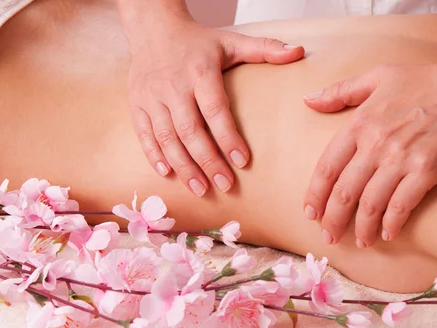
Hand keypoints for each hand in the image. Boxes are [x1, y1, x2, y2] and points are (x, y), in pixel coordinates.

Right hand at [127, 13, 303, 195]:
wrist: (153, 28)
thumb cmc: (198, 42)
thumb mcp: (231, 41)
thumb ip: (265, 48)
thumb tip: (300, 52)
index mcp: (199, 72)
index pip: (214, 109)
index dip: (228, 136)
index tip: (243, 161)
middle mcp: (173, 86)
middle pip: (190, 130)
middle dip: (208, 161)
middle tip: (226, 185)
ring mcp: (151, 96)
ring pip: (166, 137)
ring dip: (183, 166)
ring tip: (200, 189)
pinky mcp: (136, 103)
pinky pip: (144, 134)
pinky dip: (154, 155)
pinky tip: (168, 173)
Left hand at [302, 57, 436, 246]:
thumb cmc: (427, 79)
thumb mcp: (378, 76)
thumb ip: (341, 91)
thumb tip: (308, 100)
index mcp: (360, 123)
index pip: (327, 168)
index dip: (315, 195)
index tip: (309, 213)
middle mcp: (376, 143)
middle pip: (344, 192)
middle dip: (332, 220)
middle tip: (329, 236)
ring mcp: (401, 158)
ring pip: (370, 204)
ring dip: (361, 229)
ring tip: (360, 242)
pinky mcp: (427, 170)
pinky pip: (402, 206)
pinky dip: (392, 224)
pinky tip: (388, 234)